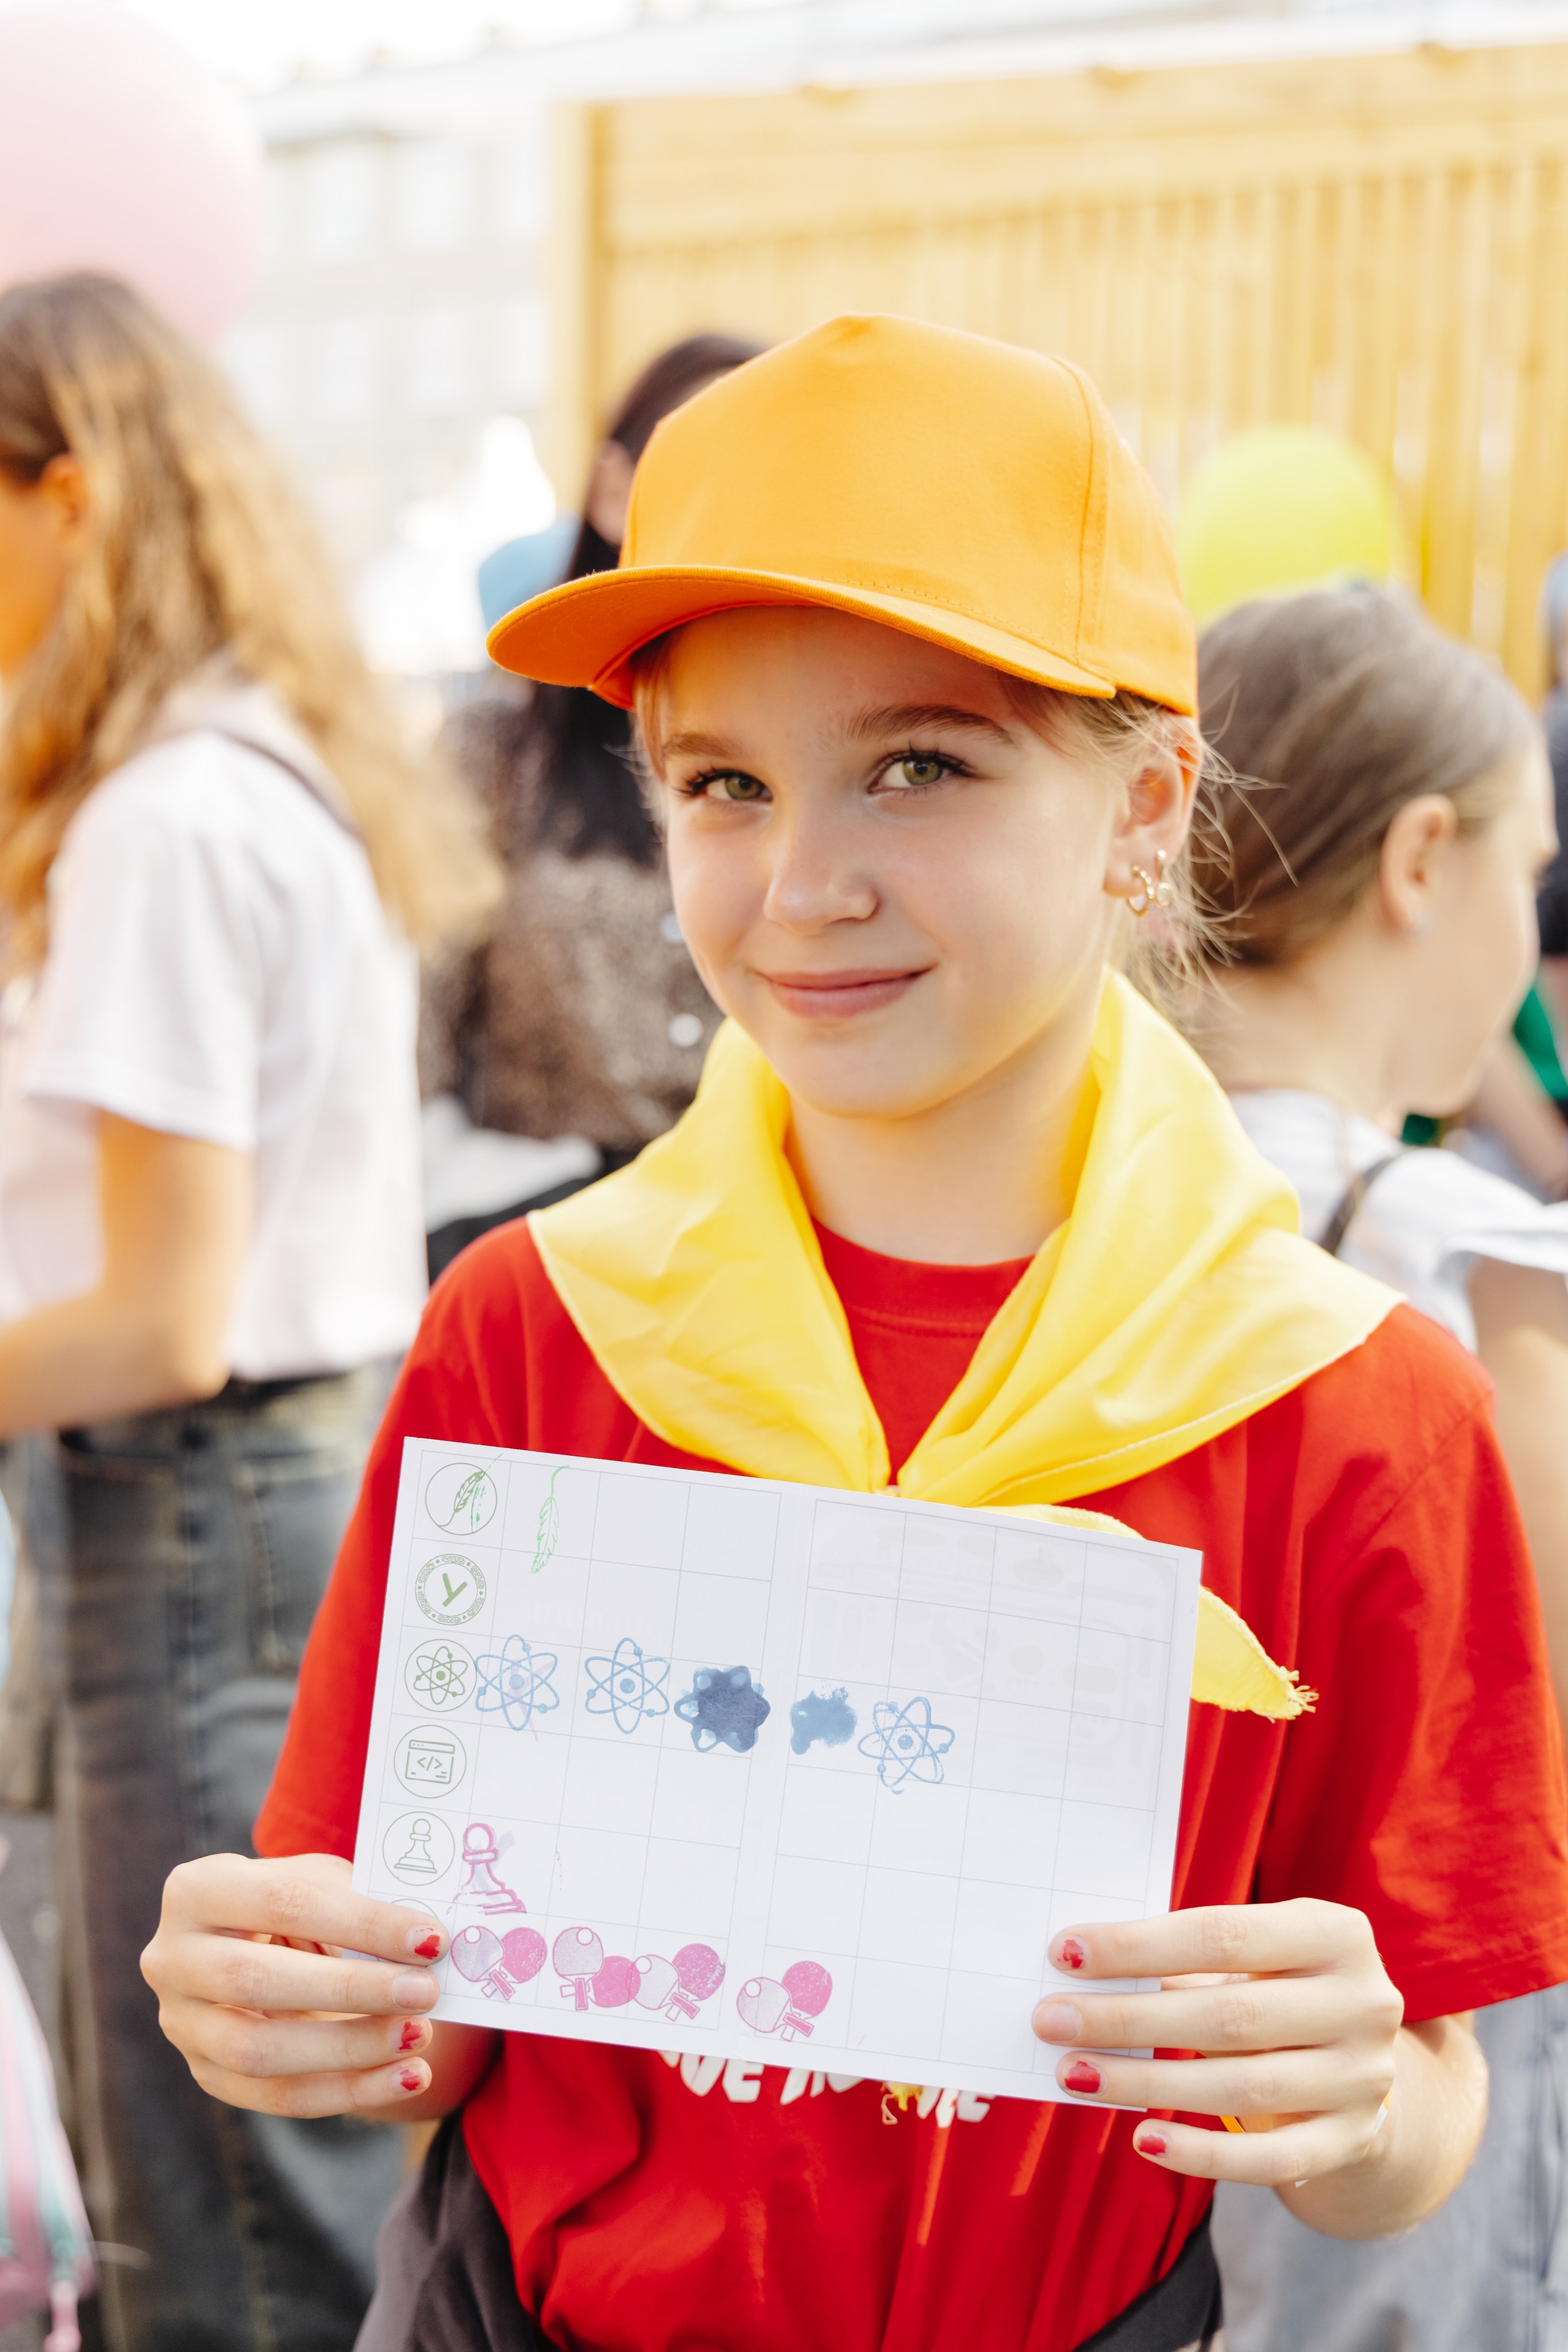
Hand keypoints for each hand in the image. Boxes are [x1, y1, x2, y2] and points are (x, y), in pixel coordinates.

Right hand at [142, 1852, 448, 2116]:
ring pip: (259, 2052)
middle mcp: (172, 1959)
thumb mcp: (320, 1881)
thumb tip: (427, 1941)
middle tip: (426, 1991)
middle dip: (351, 1989)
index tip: (431, 1938)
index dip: (361, 1921)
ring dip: (350, 2048)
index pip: (284, 1900)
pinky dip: (350, 2090)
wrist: (255, 1944)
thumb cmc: (298, 1902)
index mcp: (197, 1890)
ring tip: (420, 2035)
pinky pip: (278, 2097)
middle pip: (257, 1981)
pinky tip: (408, 2077)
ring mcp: (181, 2025)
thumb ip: (363, 1901)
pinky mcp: (206, 2074)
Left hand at [1033, 1899, 1400, 2186]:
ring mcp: (1363, 2078)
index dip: (1139, 1946)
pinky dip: (1201, 2153)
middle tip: (1052, 2020)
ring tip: (1075, 2074)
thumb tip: (1084, 1967)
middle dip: (1128, 2019)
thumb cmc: (1280, 1986)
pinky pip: (1268, 2160)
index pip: (1221, 1935)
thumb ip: (1188, 1957)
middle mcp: (1362, 2003)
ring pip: (1241, 2088)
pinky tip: (1143, 2139)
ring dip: (1147, 2084)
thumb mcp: (1259, 1955)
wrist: (1364, 2062)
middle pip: (1228, 2015)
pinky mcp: (1352, 2140)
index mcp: (1335, 1932)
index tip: (1065, 1953)